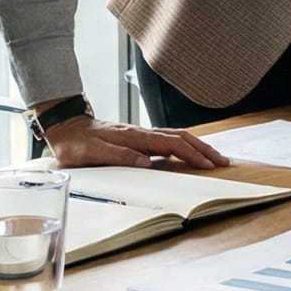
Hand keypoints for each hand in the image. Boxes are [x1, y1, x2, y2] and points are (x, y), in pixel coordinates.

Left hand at [43, 116, 230, 169]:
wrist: (66, 127)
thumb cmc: (77, 143)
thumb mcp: (92, 153)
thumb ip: (119, 157)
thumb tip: (146, 163)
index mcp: (135, 138)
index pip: (172, 145)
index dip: (193, 154)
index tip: (209, 164)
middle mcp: (142, 134)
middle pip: (181, 138)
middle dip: (204, 149)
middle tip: (223, 161)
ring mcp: (141, 135)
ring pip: (176, 137)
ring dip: (197, 146)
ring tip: (214, 157)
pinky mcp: (138, 138)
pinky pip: (168, 140)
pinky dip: (184, 145)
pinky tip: (190, 151)